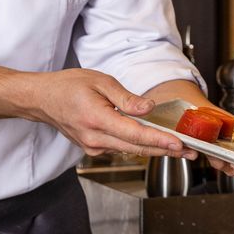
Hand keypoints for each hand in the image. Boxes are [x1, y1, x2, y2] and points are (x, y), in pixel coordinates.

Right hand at [19, 69, 186, 156]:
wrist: (42, 99)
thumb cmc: (68, 86)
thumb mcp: (100, 81)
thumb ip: (126, 97)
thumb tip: (148, 108)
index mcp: (97, 119)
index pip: (135, 134)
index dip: (159, 141)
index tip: (179, 144)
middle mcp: (95, 138)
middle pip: (137, 148)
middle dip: (166, 150)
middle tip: (191, 151)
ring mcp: (93, 147)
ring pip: (131, 150)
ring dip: (155, 149)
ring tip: (180, 148)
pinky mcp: (94, 149)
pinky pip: (121, 148)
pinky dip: (140, 146)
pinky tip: (156, 143)